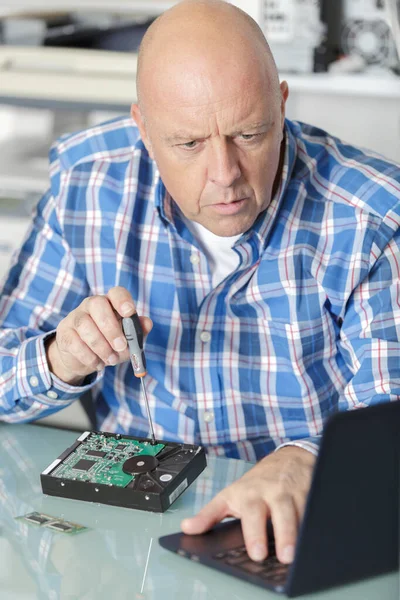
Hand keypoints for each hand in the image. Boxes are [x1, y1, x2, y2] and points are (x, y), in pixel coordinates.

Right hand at [46, 286, 151, 384]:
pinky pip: (74, 342)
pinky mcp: (65, 333)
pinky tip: (98, 364)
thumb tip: (147, 323)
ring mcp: (76, 317)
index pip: (116, 292)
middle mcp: (92, 304)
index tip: (129, 313)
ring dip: (101, 346)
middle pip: (98, 304)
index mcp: (111, 303)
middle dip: (111, 327)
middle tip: (121, 346)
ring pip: (85, 325)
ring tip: (111, 360)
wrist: (85, 359)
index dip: (122, 300)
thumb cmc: (110, 344)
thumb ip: (138, 332)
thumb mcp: (128, 341)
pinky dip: (89, 356)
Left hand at [181, 446, 315, 563]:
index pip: (247, 510)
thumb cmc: (256, 483)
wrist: (287, 459)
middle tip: (277, 555)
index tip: (255, 551)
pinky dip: (314, 523)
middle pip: (276, 510)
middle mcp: (270, 492)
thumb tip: (187, 528)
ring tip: (294, 554)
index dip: (251, 531)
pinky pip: (314, 509)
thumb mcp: (230, 495)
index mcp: (248, 493)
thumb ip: (209, 514)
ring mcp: (291, 492)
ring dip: (297, 532)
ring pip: (298, 510)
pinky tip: (314, 538)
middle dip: (279, 532)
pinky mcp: (310, 493)